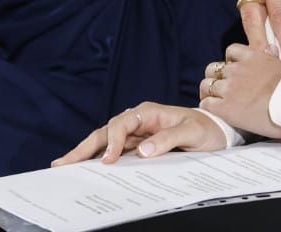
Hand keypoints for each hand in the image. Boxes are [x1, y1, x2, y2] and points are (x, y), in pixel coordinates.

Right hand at [53, 102, 224, 165]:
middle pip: (105, 132)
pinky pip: (114, 152)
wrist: (217, 131)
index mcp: (149, 112)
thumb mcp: (193, 131)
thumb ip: (169, 138)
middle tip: (63, 163)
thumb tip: (144, 151)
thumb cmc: (206, 128)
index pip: (122, 124)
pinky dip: (98, 158)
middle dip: (84, 147)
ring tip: (64, 165)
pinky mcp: (137, 146)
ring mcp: (136, 134)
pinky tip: (85, 167)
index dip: (113, 141)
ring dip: (85, 153)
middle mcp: (138, 121)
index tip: (108, 160)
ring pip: (105, 142)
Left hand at [198, 43, 280, 138]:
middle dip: (215, 77)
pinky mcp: (226, 107)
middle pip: (213, 68)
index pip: (231, 52)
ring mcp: (230, 88)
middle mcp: (237, 70)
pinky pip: (206, 103)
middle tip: (221, 89)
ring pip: (206, 85)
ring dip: (209, 92)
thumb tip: (272, 49)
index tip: (233, 70)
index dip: (230, 61)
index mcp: (252, 57)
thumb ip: (272, 58)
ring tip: (215, 101)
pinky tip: (216, 112)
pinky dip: (208, 106)